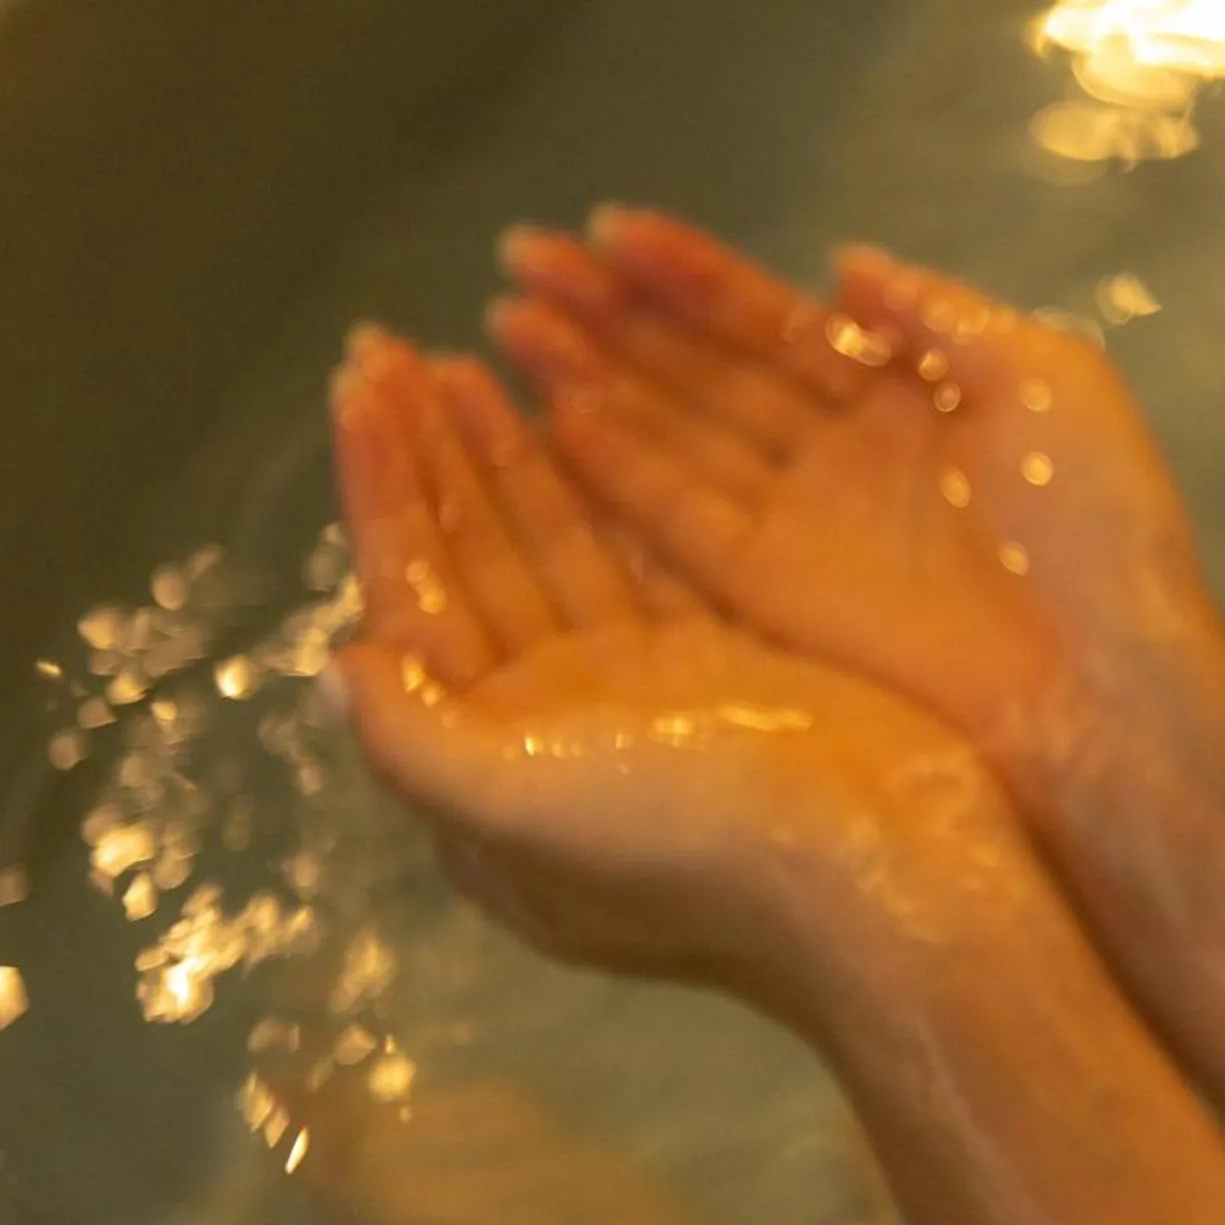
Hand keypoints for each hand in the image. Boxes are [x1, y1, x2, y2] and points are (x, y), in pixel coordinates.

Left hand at [326, 330, 1016, 1029]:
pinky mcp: (730, 668)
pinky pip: (646, 554)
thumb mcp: (519, 809)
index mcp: (495, 770)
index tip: (358, 389)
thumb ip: (413, 739)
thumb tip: (338, 665)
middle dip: (434, 457)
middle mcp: (558, 731)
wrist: (886, 879)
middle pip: (478, 567)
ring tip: (471, 355)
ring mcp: (648, 698)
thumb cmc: (695, 846)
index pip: (419, 606)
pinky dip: (611, 483)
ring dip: (510, 455)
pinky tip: (580, 408)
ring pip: (559, 549)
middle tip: (392, 345)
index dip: (384, 495)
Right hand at [488, 212, 1223, 759]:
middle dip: (613, 316)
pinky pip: (679, 523)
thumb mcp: (1044, 380)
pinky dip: (618, 472)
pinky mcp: (772, 600)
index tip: (610, 228)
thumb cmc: (1095, 526)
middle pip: (703, 372)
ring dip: (591, 378)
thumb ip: (938, 316)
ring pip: (674, 438)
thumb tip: (843, 262)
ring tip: (506, 319)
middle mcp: (833, 459)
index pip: (772, 322)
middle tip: (519, 260)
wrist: (1104, 680)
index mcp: (901, 400)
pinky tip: (553, 416)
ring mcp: (797, 531)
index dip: (693, 275)